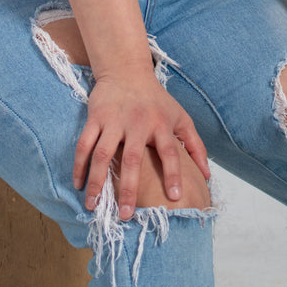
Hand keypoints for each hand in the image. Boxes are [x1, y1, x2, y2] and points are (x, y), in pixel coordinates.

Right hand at [73, 72, 209, 219]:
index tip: (175, 196)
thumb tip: (208, 175)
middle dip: (129, 188)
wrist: (127, 70)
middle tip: (126, 215)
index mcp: (160, 124)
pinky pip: (84, 144)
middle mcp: (137, 123)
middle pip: (132, 159)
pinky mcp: (95, 117)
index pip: (170, 151)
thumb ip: (195, 145)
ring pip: (102, 154)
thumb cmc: (156, 100)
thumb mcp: (180, 117)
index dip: (174, 173)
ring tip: (93, 206)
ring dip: (97, 181)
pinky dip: (79, 165)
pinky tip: (78, 184)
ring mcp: (114, 120)